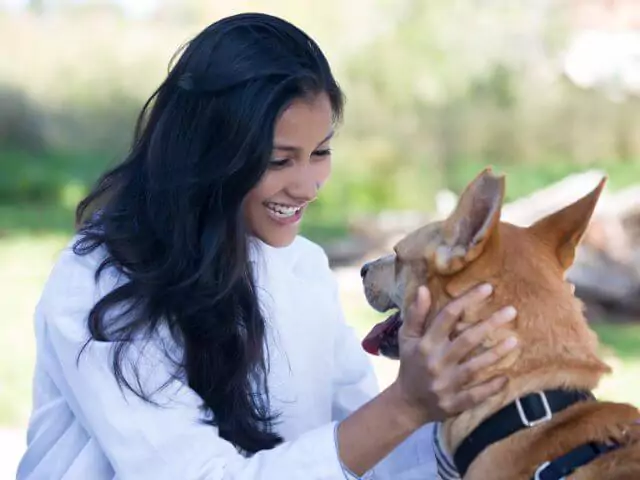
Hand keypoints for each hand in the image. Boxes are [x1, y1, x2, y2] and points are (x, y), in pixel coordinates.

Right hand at [392, 284, 517, 423]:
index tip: (488, 288)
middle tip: (512, 311)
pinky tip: (506, 378)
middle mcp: (436, 361)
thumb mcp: (407, 337)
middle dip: (489, 324)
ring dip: (495, 354)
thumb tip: (424, 288)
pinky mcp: (453, 403)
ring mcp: (445, 383)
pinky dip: (491, 387)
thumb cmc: (411, 363)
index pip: (447, 316)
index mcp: (425, 343)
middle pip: (466, 340)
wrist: (407, 403)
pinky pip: (475, 395)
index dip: (467, 300)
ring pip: (474, 367)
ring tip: (515, 340)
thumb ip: (416, 314)